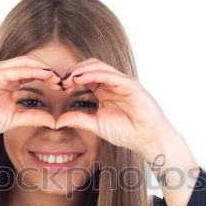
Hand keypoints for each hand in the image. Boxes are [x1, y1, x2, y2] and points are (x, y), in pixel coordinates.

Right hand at [0, 55, 61, 139]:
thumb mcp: (14, 119)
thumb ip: (33, 117)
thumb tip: (53, 120)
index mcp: (8, 79)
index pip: (34, 73)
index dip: (50, 78)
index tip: (64, 87)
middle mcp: (4, 71)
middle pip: (33, 64)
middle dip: (50, 71)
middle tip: (66, 81)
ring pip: (27, 63)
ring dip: (44, 69)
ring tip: (59, 78)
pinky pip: (17, 68)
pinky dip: (33, 71)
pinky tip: (46, 76)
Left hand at [55, 58, 176, 155]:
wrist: (148, 139)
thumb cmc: (127, 132)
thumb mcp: (96, 125)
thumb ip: (78, 120)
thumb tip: (57, 120)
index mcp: (104, 90)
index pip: (85, 76)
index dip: (70, 78)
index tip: (58, 87)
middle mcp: (112, 83)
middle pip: (90, 66)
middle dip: (74, 70)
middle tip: (61, 81)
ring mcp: (122, 82)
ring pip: (99, 66)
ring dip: (81, 70)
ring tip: (68, 79)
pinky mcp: (130, 84)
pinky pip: (110, 74)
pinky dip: (94, 74)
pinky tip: (81, 79)